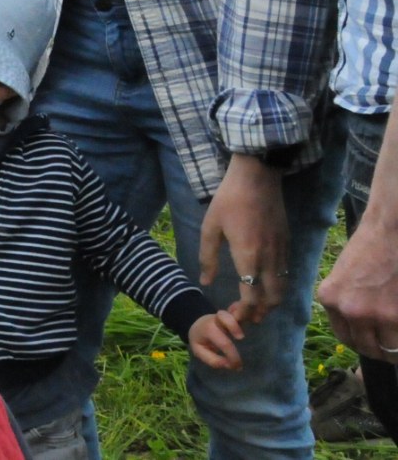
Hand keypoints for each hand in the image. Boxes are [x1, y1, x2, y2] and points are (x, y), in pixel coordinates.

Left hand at [188, 307, 245, 369]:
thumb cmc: (200, 339)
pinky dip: (247, 314)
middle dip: (234, 326)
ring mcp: (226, 316)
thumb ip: (213, 360)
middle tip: (241, 338)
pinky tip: (254, 320)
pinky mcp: (234, 315)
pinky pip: (241, 312)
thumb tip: (230, 366)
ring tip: (250, 326)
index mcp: (208, 330)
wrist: (197, 324)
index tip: (238, 366)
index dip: (233, 356)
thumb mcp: (200, 351)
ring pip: (234, 311)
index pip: (224, 343)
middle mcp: (217, 320)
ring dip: (242, 317)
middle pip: (224, 316)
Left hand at [200, 155, 288, 323]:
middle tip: (244, 316)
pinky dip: (278, 287)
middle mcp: (269, 259)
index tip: (232, 316)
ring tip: (255, 306)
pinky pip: (287, 274)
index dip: (244, 312)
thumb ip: (207, 257)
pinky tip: (265, 285)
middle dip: (260, 313)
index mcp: (248, 256)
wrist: (257, 177)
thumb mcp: (210, 227)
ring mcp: (282, 252)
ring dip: (271, 302)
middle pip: (272, 299)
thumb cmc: (229, 200)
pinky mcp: (288, 244)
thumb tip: (205, 282)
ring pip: (283, 289)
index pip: (251, 297)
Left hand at [320, 219, 397, 360]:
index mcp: (331, 299)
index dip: (361, 342)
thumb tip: (360, 328)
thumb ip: (347, 301)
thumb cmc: (370, 248)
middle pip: (367, 348)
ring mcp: (377, 315)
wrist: (390, 231)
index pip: (345, 337)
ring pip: (389, 350)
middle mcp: (350, 310)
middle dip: (380, 350)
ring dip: (395, 348)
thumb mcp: (343, 275)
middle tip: (390, 346)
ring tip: (397, 338)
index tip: (372, 342)